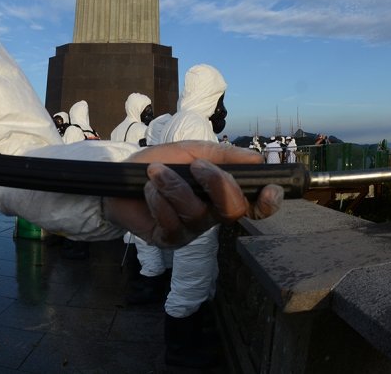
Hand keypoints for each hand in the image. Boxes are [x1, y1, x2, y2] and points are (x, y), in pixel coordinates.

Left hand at [104, 141, 283, 247]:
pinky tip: (148, 190)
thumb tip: (257, 158)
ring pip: (198, 215)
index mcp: (221, 193)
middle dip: (219, 186)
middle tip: (197, 167)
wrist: (121, 175)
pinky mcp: (168, 239)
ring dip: (176, 188)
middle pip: (233, 211)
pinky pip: (172, 224)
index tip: (270, 189)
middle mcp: (211, 214)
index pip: (254, 204)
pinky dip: (159, 201)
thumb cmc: (160, 162)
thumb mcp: (191, 151)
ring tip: (156, 172)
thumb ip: (223, 155)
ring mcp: (191, 229)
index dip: (268, 202)